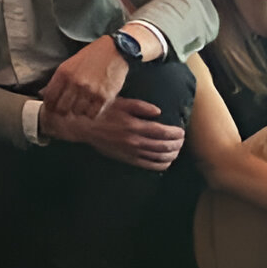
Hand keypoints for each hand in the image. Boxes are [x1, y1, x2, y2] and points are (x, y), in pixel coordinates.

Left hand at [43, 34, 130, 121]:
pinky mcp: (104, 97)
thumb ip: (57, 80)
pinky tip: (92, 106)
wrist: (114, 51)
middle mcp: (75, 83)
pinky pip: (93, 114)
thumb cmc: (90, 58)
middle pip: (62, 108)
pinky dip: (92, 113)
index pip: (50, 97)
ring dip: (79, 111)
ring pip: (78, 113)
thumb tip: (42, 94)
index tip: (52, 109)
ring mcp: (90, 91)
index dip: (50, 106)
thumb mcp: (69, 65)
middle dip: (63, 111)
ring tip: (82, 104)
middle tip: (67, 110)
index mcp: (63, 73)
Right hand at [43, 95, 183, 169]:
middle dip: (177, 144)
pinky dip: (161, 164)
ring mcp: (132, 152)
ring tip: (177, 149)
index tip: (182, 130)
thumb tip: (158, 112)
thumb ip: (140, 106)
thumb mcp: (120, 102)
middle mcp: (135, 141)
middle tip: (182, 140)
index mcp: (134, 126)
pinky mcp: (128, 159)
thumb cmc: (102, 111)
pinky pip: (149, 165)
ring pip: (159, 157)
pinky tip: (166, 160)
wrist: (84, 127)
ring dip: (172, 154)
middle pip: (164, 146)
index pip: (162, 132)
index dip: (175, 133)